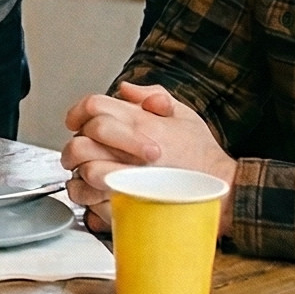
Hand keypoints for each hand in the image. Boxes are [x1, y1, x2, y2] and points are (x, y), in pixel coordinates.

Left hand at [61, 81, 233, 232]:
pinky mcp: (129, 204)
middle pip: (81, 140)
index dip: (78, 112)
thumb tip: (126, 89)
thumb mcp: (184, 115)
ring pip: (83, 172)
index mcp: (142, 123)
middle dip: (72, 146)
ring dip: (77, 172)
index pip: (94, 106)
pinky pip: (92, 200)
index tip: (76, 121)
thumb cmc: (202, 155)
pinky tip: (93, 192)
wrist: (222, 190)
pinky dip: (86, 196)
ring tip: (83, 173)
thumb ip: (154, 96)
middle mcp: (132, 149)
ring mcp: (130, 178)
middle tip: (76, 151)